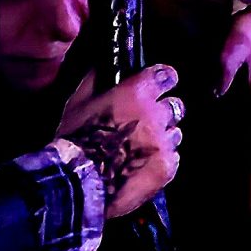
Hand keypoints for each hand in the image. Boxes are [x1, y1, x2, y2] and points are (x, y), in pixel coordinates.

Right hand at [59, 65, 183, 219]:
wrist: (77, 183)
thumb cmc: (74, 141)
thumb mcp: (78, 103)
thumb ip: (96, 80)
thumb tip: (103, 67)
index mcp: (137, 93)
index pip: (166, 76)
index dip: (163, 80)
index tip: (159, 85)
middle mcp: (156, 115)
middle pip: (174, 106)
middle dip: (162, 112)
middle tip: (145, 122)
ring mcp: (163, 143)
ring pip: (175, 133)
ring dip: (162, 137)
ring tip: (142, 147)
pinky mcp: (166, 168)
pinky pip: (173, 157)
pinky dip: (162, 159)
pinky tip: (143, 165)